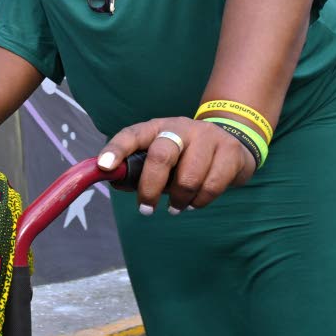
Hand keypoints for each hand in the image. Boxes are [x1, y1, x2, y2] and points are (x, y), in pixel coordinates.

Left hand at [96, 116, 255, 213]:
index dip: (116, 150)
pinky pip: (212, 185)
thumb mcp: (160, 157)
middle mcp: (181, 127)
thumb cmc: (185, 156)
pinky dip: (200, 201)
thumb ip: (138, 170)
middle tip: (145, 209)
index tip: (104, 167)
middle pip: (161, 155)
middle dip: (150, 188)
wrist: (232, 142)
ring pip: (188, 177)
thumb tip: (114, 180)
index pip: (132, 135)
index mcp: (157, 127)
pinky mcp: (230, 151)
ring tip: (177, 206)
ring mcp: (207, 136)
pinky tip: (196, 202)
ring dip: (179, 199)